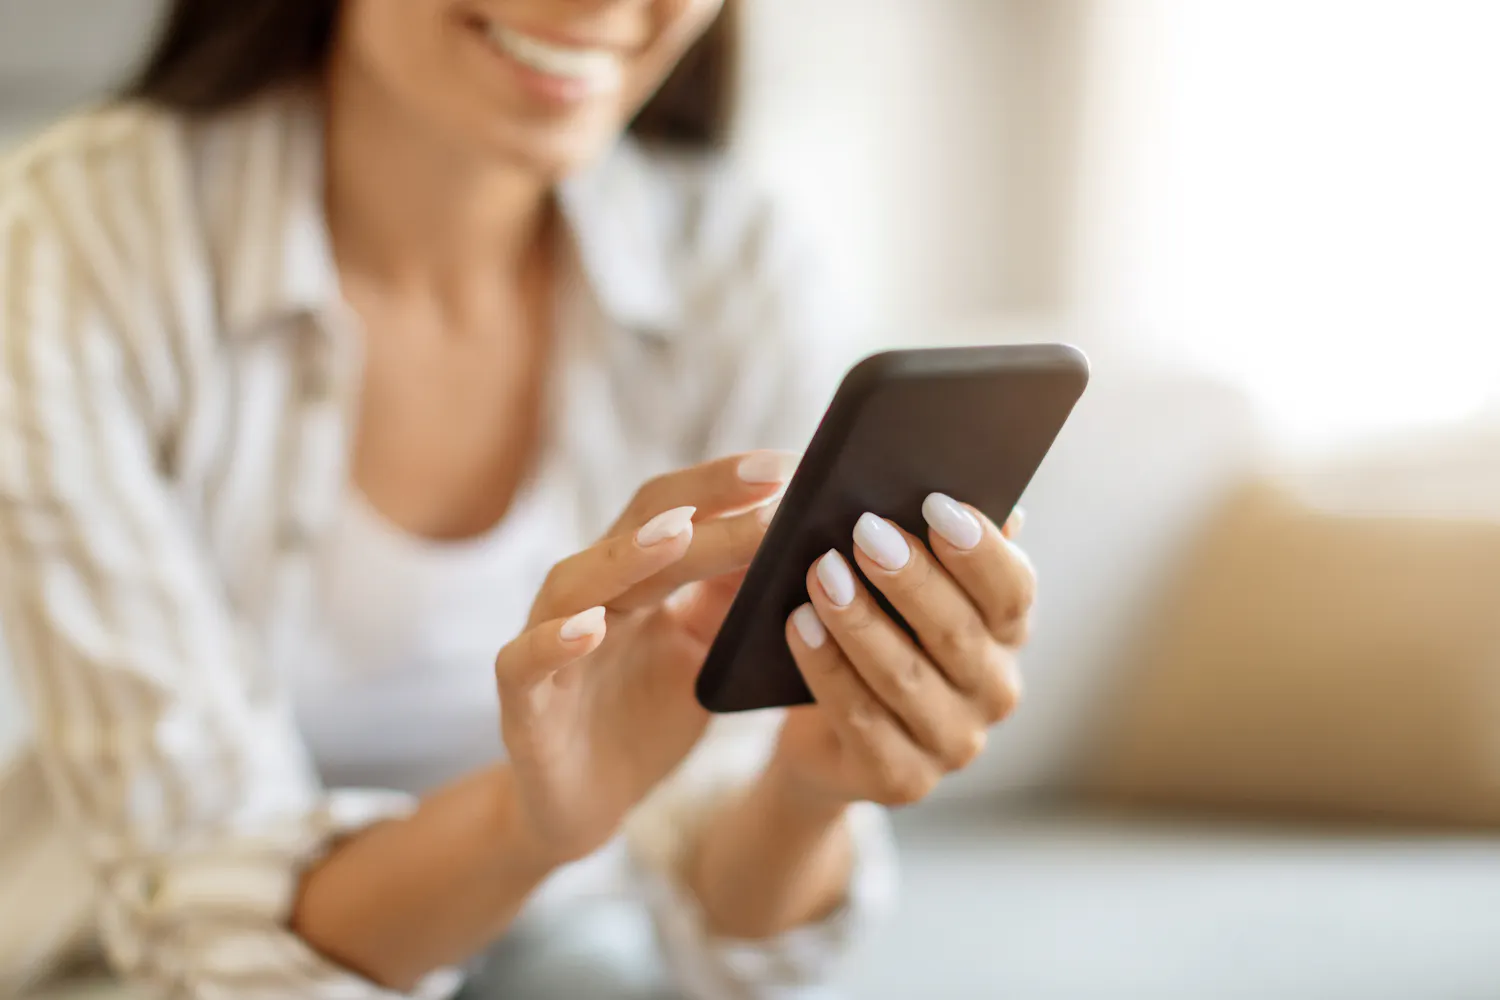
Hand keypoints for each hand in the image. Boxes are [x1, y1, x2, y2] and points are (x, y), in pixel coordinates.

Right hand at [492, 452, 793, 862]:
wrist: (582, 808)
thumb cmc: (644, 719)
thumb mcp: (704, 653)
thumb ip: (731, 598)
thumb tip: (790, 535)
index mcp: (636, 579)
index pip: (680, 510)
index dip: (730, 486)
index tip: (794, 465)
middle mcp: (591, 595)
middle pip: (640, 527)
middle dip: (703, 498)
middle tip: (767, 477)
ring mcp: (550, 641)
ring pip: (580, 582)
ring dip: (627, 554)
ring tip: (676, 532)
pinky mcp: (522, 700)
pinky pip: (528, 661)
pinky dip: (555, 640)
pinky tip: (588, 626)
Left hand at [768, 495, 1031, 810]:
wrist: (824, 737)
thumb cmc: (871, 634)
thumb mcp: (897, 587)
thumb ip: (925, 541)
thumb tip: (945, 477)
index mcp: (1006, 634)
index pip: (1013, 590)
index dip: (980, 549)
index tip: (935, 505)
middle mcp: (995, 690)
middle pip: (959, 632)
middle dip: (911, 578)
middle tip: (863, 531)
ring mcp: (953, 743)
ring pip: (908, 677)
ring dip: (862, 622)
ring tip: (821, 574)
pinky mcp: (902, 779)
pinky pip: (862, 719)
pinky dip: (827, 668)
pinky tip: (797, 627)